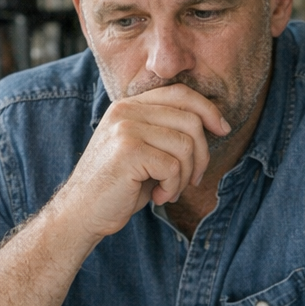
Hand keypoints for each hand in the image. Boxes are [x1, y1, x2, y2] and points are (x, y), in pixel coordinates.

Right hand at [56, 83, 229, 238]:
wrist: (81, 212)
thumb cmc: (118, 186)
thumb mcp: (145, 152)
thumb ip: (168, 132)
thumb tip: (215, 124)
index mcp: (130, 106)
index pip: (181, 93)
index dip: (208, 109)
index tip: (223, 129)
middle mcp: (127, 110)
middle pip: (190, 120)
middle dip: (201, 155)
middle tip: (191, 180)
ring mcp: (126, 128)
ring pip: (185, 144)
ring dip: (185, 175)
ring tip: (169, 190)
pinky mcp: (129, 151)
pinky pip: (173, 166)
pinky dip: (172, 187)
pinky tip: (157, 196)